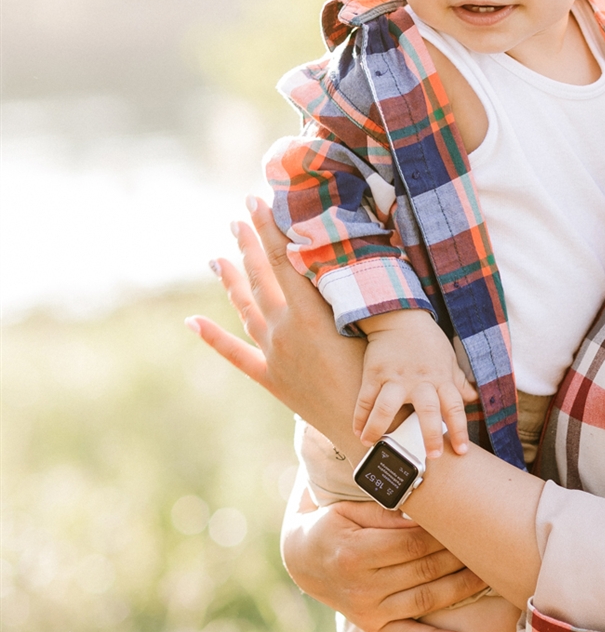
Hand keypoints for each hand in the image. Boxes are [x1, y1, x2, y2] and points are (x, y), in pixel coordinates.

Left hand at [189, 199, 365, 455]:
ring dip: (231, 280)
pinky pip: (236, 355)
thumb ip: (348, 293)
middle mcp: (284, 331)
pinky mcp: (271, 379)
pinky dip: (213, 338)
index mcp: (309, 314)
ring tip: (217, 256)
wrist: (374, 431)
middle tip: (238, 218)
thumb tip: (338, 257)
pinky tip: (192, 323)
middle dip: (248, 244)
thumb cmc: (384, 377)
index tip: (257, 200)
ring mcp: (274, 355)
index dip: (269, 227)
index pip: (283, 259)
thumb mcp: (371, 326)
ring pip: (245, 308)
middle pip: (260, 277)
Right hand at [282, 485, 489, 631]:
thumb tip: (424, 510)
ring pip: (425, 601)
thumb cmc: (333, 526)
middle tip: (491, 547)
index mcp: (356, 553)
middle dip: (461, 559)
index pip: (412, 543)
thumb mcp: (348, 510)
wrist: (304, 561)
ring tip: (492, 578)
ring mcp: (369, 611)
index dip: (444, 535)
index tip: (470, 524)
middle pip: (424, 571)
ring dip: (462, 591)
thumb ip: (385, 511)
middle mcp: (363, 586)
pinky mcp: (374, 627)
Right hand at [355, 310, 473, 456]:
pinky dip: (360, 416)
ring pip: (387, 407)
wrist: (400, 316)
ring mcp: (395, 378)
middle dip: (429, 435)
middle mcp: (419, 381)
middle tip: (431, 457)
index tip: (461, 451)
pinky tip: (357, 432)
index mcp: (440, 379)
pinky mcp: (374, 373)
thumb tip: (474, 398)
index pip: (454, 407)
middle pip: (427, 411)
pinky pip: (365, 398)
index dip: (459, 430)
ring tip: (373, 445)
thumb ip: (459, 382)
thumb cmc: (427, 341)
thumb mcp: (448, 360)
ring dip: (380, 428)